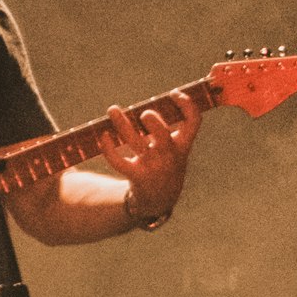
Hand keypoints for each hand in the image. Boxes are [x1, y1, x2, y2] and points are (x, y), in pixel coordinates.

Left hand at [100, 92, 199, 223]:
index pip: (193, 121)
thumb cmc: (165, 168)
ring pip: (136, 142)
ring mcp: (152, 167)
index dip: (186, 104)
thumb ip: (169, 131)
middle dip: (152, 120)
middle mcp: (169, 156)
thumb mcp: (176, 151)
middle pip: (162, 133)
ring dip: (122, 124)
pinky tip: (103, 136)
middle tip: (143, 114)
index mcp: (182, 146)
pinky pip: (119, 161)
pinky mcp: (136, 176)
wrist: (159, 202)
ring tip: (113, 110)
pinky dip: (108, 147)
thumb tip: (152, 104)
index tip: (173, 94)